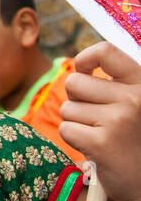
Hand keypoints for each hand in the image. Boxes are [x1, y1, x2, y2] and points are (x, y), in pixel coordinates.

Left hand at [61, 43, 140, 200]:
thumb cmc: (134, 140)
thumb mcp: (135, 105)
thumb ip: (114, 85)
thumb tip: (78, 67)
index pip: (107, 52)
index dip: (86, 59)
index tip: (85, 71)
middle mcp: (135, 99)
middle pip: (74, 82)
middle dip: (77, 100)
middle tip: (97, 118)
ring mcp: (119, 120)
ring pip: (68, 108)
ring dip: (77, 122)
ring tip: (101, 135)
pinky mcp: (101, 142)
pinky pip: (66, 129)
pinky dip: (74, 140)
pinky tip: (96, 148)